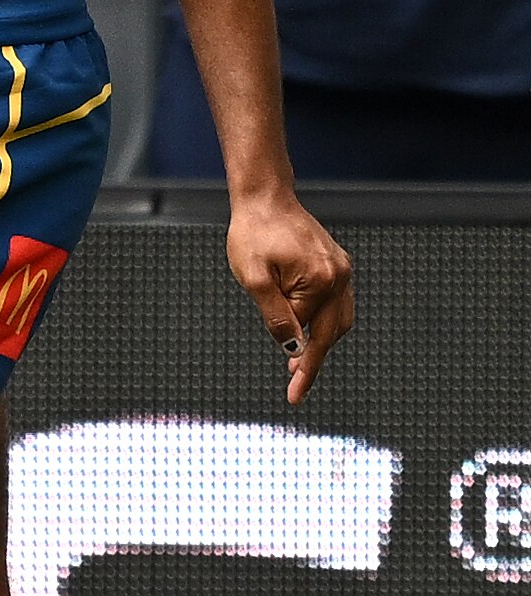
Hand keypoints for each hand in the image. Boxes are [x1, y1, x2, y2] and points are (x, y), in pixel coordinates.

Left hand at [226, 193, 353, 404]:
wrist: (263, 199)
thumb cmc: (253, 235)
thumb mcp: (253, 279)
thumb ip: (274, 316)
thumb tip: (293, 348)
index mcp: (322, 280)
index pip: (308, 333)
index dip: (299, 363)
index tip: (294, 395)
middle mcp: (340, 276)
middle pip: (332, 332)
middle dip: (314, 360)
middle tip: (295, 386)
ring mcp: (341, 269)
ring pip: (338, 319)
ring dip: (320, 342)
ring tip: (296, 363)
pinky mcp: (337, 264)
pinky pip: (335, 302)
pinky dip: (323, 321)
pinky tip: (305, 331)